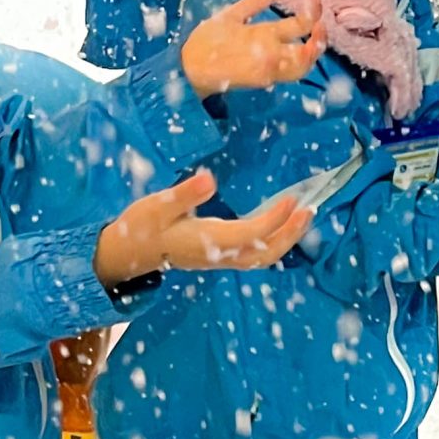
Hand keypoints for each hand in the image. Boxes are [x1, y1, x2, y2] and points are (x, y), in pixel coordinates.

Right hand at [95, 170, 312, 285]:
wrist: (128, 254)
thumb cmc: (142, 227)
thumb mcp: (157, 205)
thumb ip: (184, 194)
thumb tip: (209, 178)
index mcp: (207, 241)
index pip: (250, 233)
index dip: (274, 220)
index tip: (292, 199)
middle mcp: (219, 255)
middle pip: (264, 254)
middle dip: (290, 235)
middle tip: (311, 210)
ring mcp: (220, 259)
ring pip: (261, 258)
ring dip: (286, 240)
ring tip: (304, 217)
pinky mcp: (219, 257)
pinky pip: (254, 255)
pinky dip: (274, 243)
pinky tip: (282, 225)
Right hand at [181, 0, 326, 95]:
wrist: (191, 72)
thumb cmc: (206, 42)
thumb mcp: (229, 15)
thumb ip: (254, 0)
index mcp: (262, 35)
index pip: (301, 23)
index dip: (313, 11)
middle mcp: (270, 56)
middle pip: (307, 52)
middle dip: (319, 38)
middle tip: (320, 24)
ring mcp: (269, 72)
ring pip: (302, 67)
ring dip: (312, 54)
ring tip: (313, 39)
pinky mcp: (264, 81)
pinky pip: (289, 74)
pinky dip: (299, 62)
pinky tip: (295, 49)